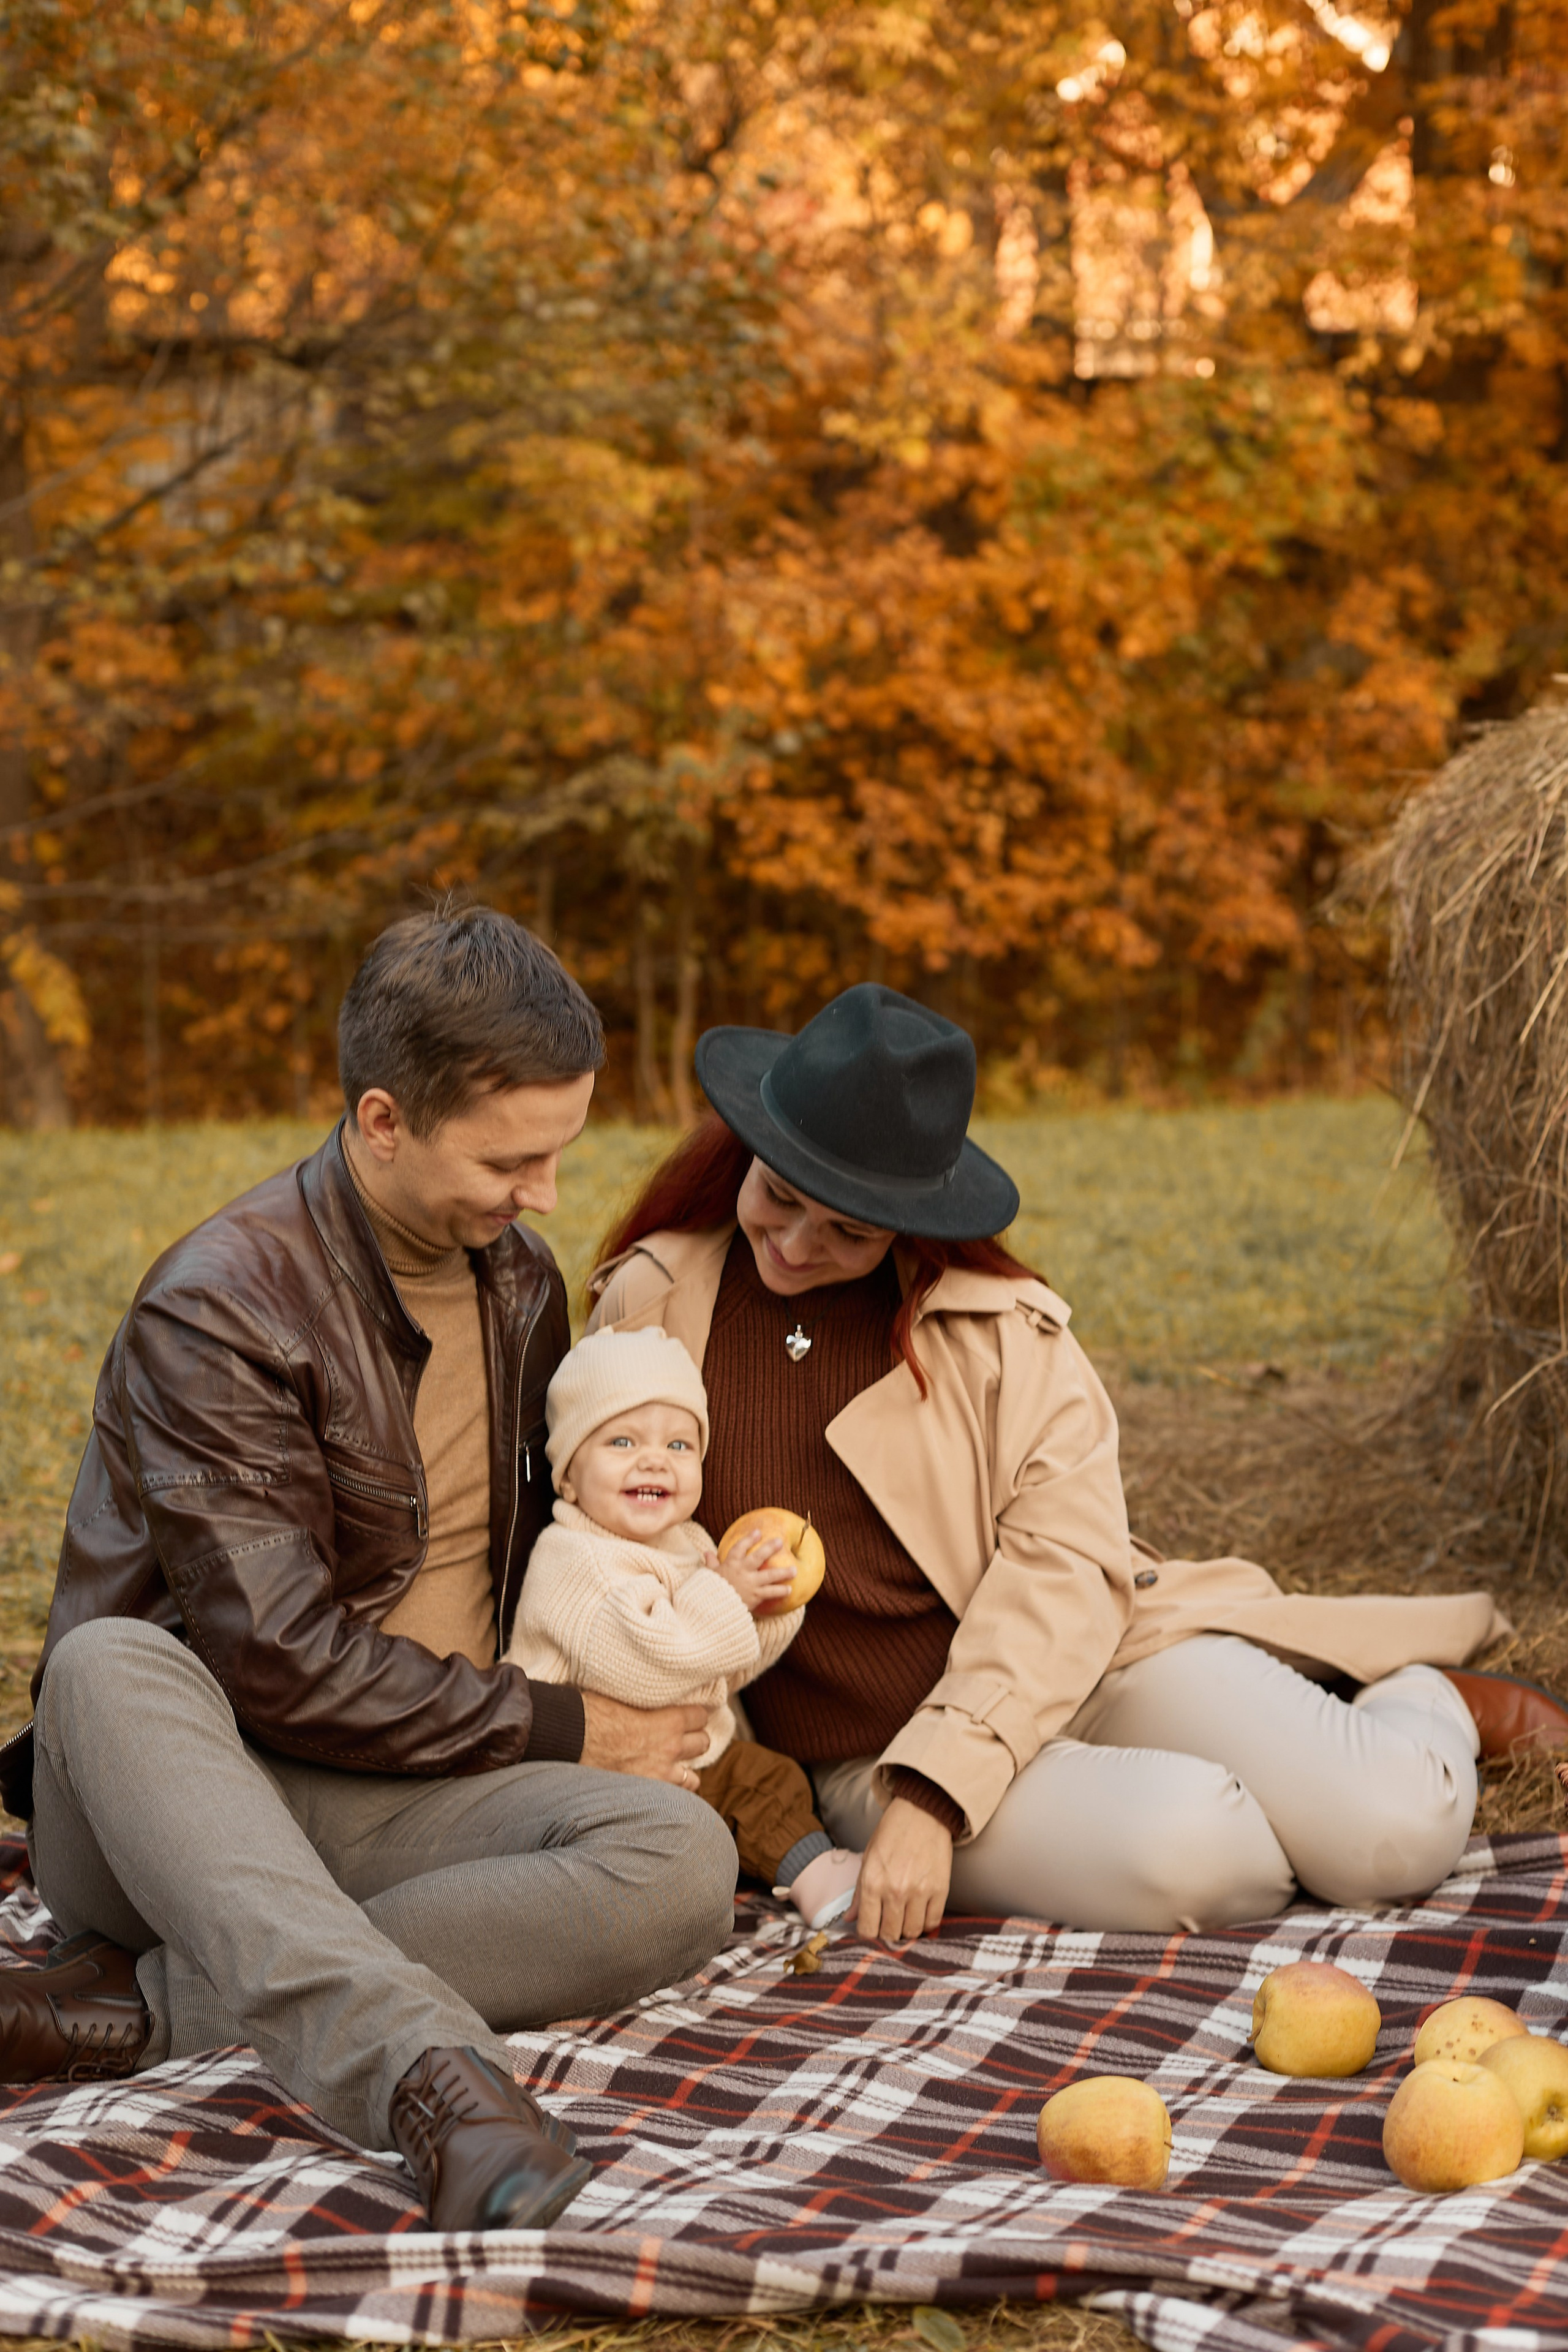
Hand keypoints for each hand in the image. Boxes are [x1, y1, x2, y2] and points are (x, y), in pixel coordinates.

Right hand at [579, 1692, 709, 1788]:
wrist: (569, 1738)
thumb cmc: (589, 1712)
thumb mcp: (623, 1696)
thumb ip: (644, 1702)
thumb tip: (645, 1696)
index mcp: (668, 1721)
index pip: (700, 1715)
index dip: (695, 1714)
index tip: (690, 1714)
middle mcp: (670, 1749)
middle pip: (702, 1743)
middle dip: (694, 1739)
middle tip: (681, 1738)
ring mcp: (659, 1775)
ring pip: (693, 1777)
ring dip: (685, 1769)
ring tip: (673, 1765)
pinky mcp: (644, 1794)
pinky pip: (673, 1798)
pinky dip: (671, 1793)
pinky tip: (661, 1786)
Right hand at [711, 1522, 796, 1617]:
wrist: (712, 1608)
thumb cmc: (709, 1590)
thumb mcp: (709, 1574)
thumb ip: (711, 1563)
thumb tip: (706, 1553)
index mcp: (730, 1564)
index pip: (740, 1547)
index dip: (749, 1539)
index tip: (758, 1532)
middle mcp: (742, 1571)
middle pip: (758, 1556)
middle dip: (770, 1548)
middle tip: (780, 1542)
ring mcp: (750, 1583)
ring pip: (770, 1575)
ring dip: (783, 1572)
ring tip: (794, 1570)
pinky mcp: (755, 1596)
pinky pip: (771, 1592)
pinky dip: (780, 1591)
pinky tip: (789, 1590)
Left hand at [854, 1797, 952, 1942]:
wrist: (922, 1813)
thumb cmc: (892, 1833)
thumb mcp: (868, 1858)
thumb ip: (859, 1892)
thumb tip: (850, 1919)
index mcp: (872, 1883)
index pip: (867, 1929)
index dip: (868, 1936)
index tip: (871, 1930)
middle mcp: (895, 1891)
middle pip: (890, 1934)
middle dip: (887, 1934)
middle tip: (888, 1924)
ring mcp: (919, 1892)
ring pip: (912, 1932)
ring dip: (907, 1930)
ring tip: (904, 1918)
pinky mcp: (940, 1890)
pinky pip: (932, 1922)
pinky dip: (926, 1924)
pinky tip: (920, 1914)